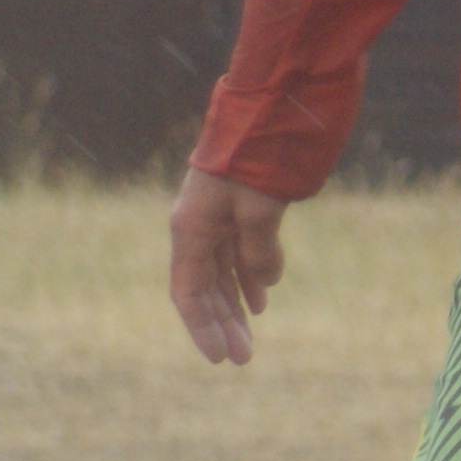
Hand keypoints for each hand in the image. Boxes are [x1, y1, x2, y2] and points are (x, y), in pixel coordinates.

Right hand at [167, 165, 289, 364]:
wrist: (271, 101)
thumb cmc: (260, 151)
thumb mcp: (263, 207)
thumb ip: (259, 250)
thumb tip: (264, 284)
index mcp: (192, 226)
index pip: (189, 291)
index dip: (202, 328)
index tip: (220, 359)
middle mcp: (198, 223)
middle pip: (204, 287)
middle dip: (221, 324)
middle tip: (243, 359)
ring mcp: (217, 214)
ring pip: (220, 271)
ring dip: (235, 305)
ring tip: (250, 338)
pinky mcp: (238, 205)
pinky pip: (237, 251)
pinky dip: (247, 276)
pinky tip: (262, 298)